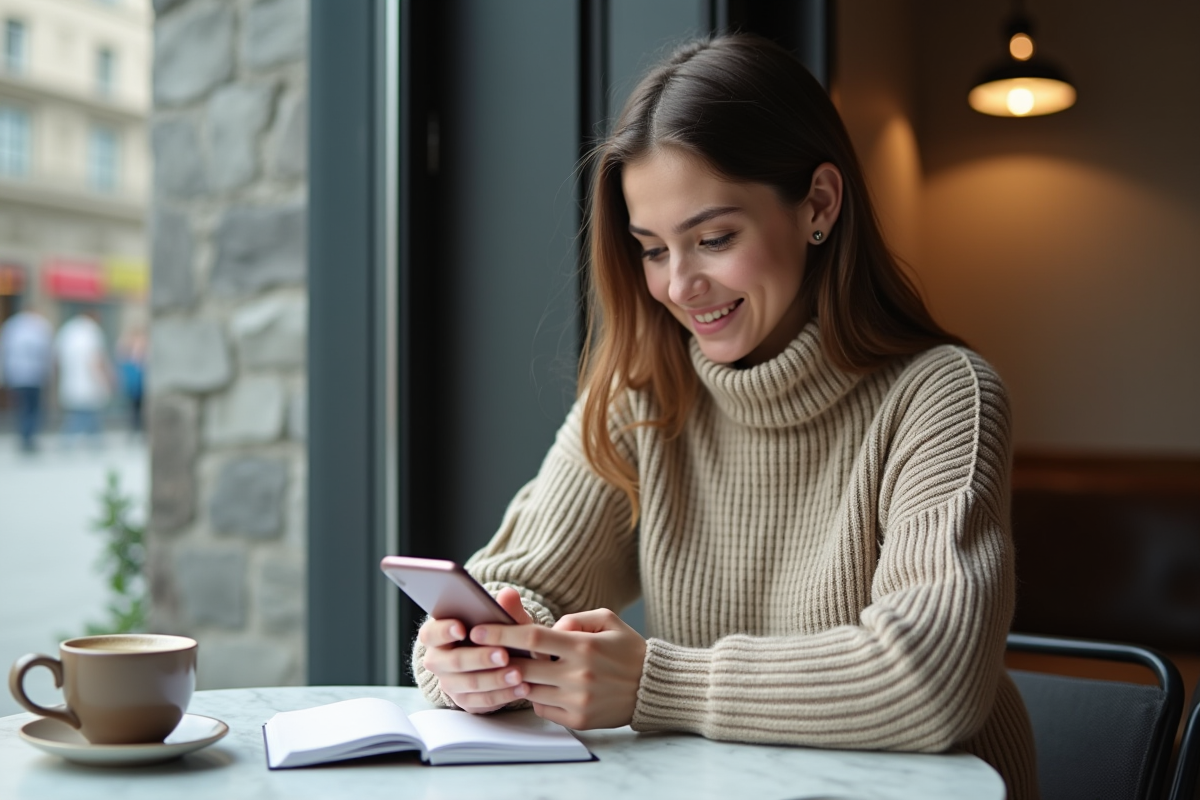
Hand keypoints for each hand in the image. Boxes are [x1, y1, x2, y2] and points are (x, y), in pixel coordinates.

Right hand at [417, 587, 535, 713]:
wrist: (499, 657)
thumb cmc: (494, 631)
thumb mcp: (502, 618)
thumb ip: (504, 607)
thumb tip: (509, 594)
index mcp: (437, 634)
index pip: (431, 633)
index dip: (444, 631)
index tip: (462, 628)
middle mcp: (438, 660)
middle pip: (453, 661)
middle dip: (480, 658)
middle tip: (503, 654)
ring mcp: (450, 683)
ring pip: (469, 684)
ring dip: (495, 679)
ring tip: (519, 673)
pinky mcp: (465, 701)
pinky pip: (482, 701)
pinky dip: (504, 695)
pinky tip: (522, 687)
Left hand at [470, 608, 646, 729]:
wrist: (653, 686)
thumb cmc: (627, 649)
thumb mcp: (607, 620)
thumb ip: (574, 618)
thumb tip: (548, 629)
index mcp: (583, 646)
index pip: (532, 638)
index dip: (501, 634)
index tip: (477, 630)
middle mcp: (578, 675)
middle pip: (523, 667)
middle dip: (498, 659)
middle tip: (482, 651)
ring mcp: (577, 700)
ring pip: (529, 690)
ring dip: (518, 679)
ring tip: (516, 667)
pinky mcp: (578, 719)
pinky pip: (542, 707)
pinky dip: (537, 696)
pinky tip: (543, 685)